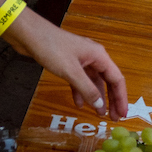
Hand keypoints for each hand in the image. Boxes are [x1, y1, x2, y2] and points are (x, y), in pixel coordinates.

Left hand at [4, 11, 127, 119]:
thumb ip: (87, 89)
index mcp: (99, 56)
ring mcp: (81, 60)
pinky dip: (80, 91)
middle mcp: (93, 57)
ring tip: (98, 113)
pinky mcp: (69, 63)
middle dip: (112, 99)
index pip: (117, 79)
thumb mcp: (71, 71)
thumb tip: (101, 105)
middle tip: (114, 117)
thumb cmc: (52, 48)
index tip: (123, 114)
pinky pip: (80, 80)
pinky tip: (79, 103)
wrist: (28, 34)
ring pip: (94, 82)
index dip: (121, 98)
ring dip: (96, 97)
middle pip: (108, 81)